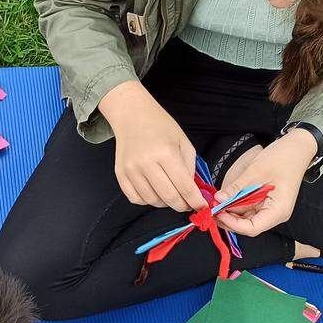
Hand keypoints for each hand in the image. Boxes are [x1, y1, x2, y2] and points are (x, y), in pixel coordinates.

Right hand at [99, 81, 205, 211]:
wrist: (132, 116)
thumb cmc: (161, 127)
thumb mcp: (183, 142)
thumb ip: (190, 167)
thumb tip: (192, 192)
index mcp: (166, 153)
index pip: (184, 186)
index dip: (195, 201)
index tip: (202, 206)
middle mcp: (146, 163)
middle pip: (168, 197)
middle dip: (182, 205)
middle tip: (187, 204)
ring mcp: (131, 170)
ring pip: (152, 201)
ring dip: (165, 203)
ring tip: (170, 194)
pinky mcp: (120, 174)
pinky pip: (136, 199)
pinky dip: (147, 200)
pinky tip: (154, 192)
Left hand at [214, 129, 316, 236]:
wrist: (296, 148)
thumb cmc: (282, 158)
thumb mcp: (255, 172)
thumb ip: (237, 188)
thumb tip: (218, 199)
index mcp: (278, 210)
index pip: (252, 228)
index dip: (232, 224)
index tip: (218, 212)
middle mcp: (275, 214)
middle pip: (247, 226)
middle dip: (228, 219)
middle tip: (212, 207)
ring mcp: (270, 209)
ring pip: (245, 218)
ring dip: (230, 212)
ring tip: (216, 202)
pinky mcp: (264, 203)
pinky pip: (247, 209)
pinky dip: (235, 206)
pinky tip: (224, 199)